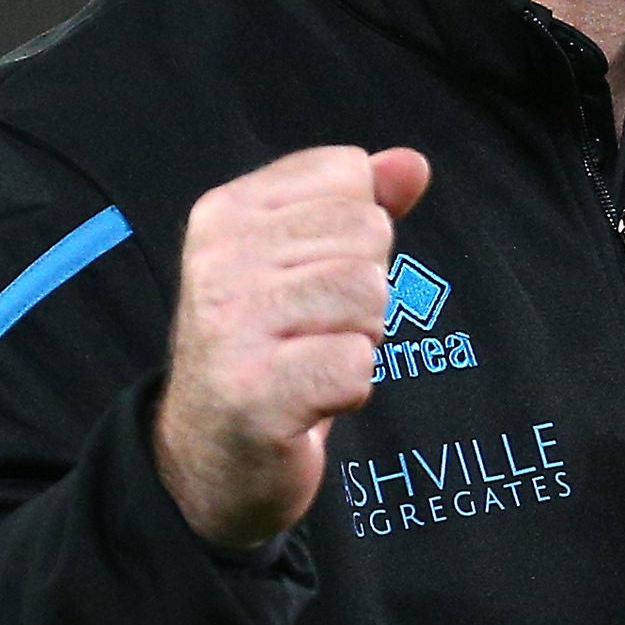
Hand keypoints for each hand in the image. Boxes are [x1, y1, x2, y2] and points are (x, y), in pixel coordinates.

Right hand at [153, 145, 430, 548]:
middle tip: (312, 332)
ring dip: (360, 340)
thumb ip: (359, 206)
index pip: (348, 176)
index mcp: (226, 211)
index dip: (355, 234)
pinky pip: (356, 365)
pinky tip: (310, 400)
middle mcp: (219, 260)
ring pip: (368, 295)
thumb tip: (414, 164)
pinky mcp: (253, 392)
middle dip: (364, 291)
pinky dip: (350, 390)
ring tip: (312, 362)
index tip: (309, 280)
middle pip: (367, 234)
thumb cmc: (271, 350)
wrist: (211, 461)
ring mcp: (229, 326)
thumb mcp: (304, 264)